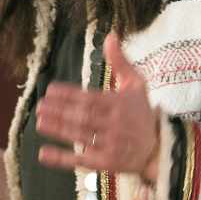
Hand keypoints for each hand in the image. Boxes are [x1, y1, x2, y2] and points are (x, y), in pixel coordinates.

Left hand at [34, 32, 159, 180]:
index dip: (70, 95)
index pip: (91, 98)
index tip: (51, 90)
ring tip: (39, 121)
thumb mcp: (136, 85)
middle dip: (61, 111)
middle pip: (84, 118)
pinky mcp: (106, 164)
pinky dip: (61, 159)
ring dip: (58, 130)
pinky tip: (43, 153)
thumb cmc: (142, 112)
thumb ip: (120, 62)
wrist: (160, 148)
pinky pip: (81, 161)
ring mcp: (111, 145)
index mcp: (120, 104)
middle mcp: (115, 125)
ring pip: (80, 137)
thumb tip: (110, 35)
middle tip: (40, 105)